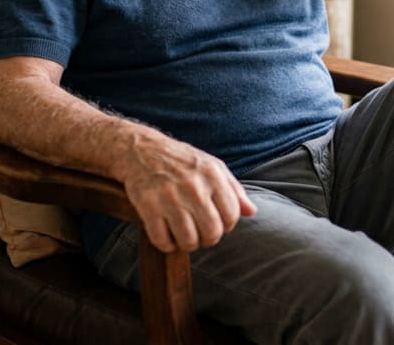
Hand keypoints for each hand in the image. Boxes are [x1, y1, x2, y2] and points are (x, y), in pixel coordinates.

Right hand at [116, 135, 256, 252]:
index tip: (217, 223)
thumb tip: (251, 212)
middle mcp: (193, 187)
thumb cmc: (181, 160)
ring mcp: (169, 198)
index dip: (226, 227)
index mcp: (212, 176)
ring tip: (184, 235)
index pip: (231, 216)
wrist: (141, 150)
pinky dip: (167, 245)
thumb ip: (234, 189)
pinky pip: (162, 241)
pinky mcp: (148, 207)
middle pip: (211, 232)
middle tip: (201, 233)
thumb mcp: (212, 166)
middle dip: (208, 239)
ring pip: (188, 240)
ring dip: (188, 244)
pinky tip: (167, 235)